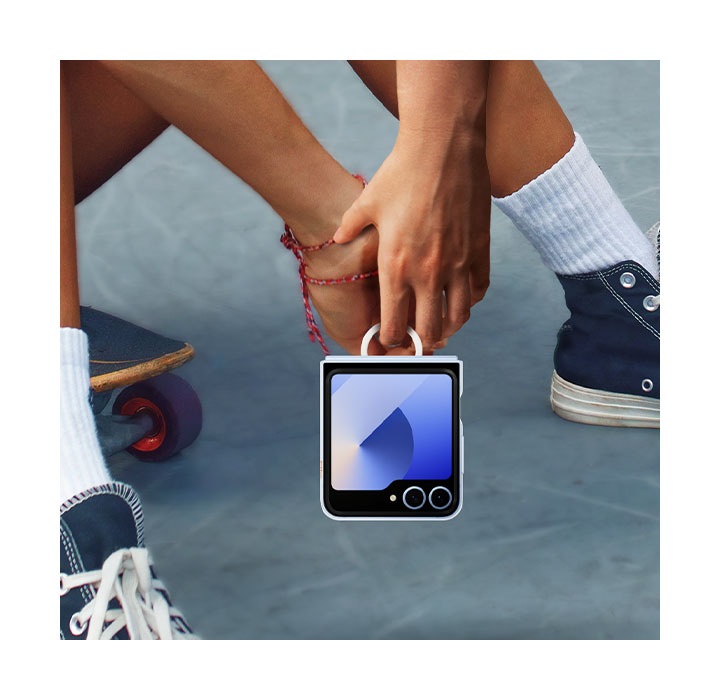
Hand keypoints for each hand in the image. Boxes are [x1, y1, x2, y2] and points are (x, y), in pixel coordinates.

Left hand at [333, 130, 488, 351]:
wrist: (442, 145)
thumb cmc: (400, 172)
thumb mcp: (366, 202)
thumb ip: (350, 227)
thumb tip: (337, 237)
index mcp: (396, 267)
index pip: (395, 325)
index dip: (391, 340)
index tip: (389, 340)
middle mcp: (428, 273)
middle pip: (430, 331)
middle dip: (422, 342)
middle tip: (418, 339)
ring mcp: (458, 264)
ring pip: (459, 317)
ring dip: (449, 328)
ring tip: (441, 326)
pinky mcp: (480, 250)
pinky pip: (479, 290)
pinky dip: (469, 301)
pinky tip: (461, 298)